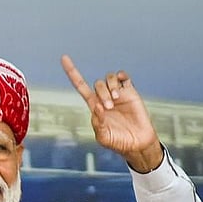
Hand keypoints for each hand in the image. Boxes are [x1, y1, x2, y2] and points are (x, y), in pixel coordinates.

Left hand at [60, 54, 163, 172]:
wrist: (138, 143)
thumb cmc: (119, 142)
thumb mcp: (104, 138)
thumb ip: (98, 124)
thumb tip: (98, 107)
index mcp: (95, 107)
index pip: (81, 86)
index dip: (72, 72)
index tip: (64, 58)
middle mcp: (105, 98)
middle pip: (97, 84)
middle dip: (101, 94)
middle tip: (109, 107)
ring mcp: (118, 94)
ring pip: (108, 78)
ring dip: (110, 87)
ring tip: (115, 100)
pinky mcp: (130, 93)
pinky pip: (123, 77)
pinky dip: (120, 76)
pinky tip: (120, 86)